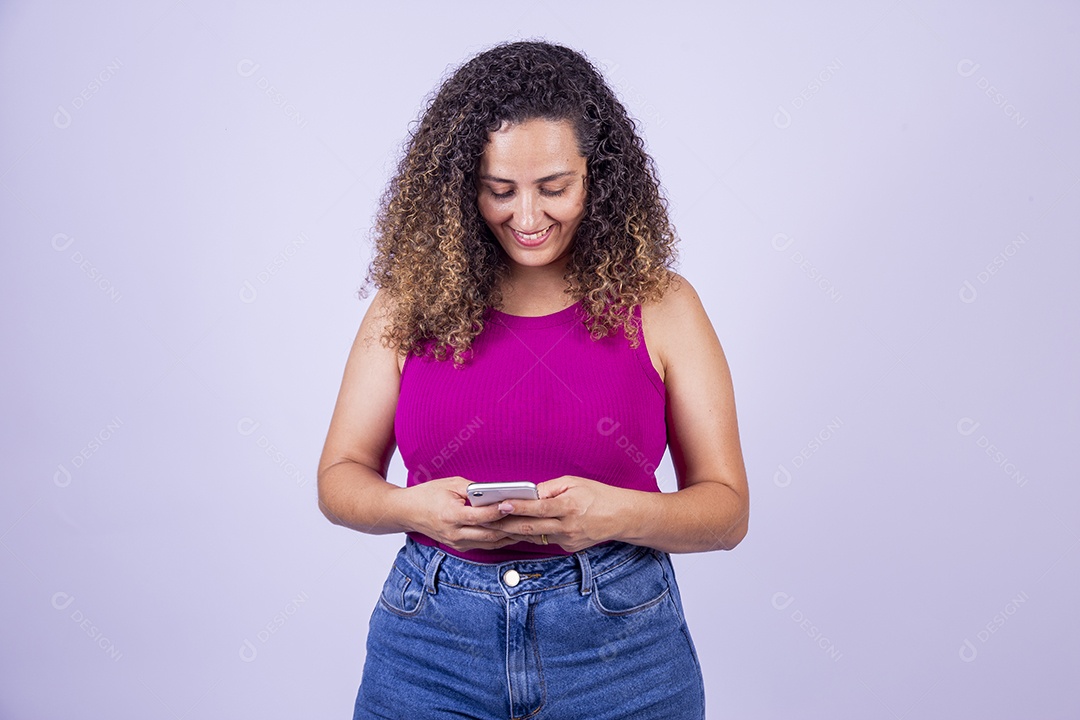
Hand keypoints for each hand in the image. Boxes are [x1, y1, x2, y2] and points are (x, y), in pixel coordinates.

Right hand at [400, 476, 519, 551]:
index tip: (512, 503)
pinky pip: (484, 545)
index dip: (497, 511)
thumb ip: (474, 489)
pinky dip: (499, 539)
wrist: (407, 512)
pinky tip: (512, 532)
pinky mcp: (459, 547)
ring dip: (508, 536)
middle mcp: (454, 533)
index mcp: (450, 515)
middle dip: (509, 526)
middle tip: (527, 517)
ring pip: (489, 542)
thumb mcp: (450, 484)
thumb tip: (497, 492)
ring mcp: (457, 543)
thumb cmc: (428, 494)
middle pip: (488, 533)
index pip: (479, 516)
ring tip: (525, 526)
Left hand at [481, 475, 626, 552]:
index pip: (538, 508)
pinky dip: (532, 534)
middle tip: (487, 519)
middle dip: (506, 524)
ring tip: (494, 525)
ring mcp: (568, 540)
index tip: (500, 504)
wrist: (621, 517)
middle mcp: (568, 526)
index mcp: (569, 506)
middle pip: (531, 527)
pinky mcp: (569, 548)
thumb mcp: (573, 483)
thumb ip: (549, 489)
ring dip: (514, 532)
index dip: (518, 507)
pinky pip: (546, 540)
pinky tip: (517, 529)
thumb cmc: (597, 495)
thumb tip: (528, 495)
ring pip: (535, 537)